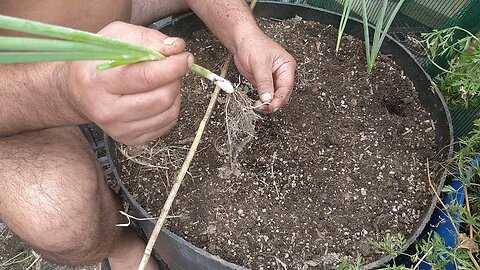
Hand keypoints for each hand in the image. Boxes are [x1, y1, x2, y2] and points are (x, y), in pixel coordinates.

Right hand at [63, 22, 192, 144]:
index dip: (172, 67)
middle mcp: (107, 110)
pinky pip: (167, 124)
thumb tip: (177, 48)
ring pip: (169, 112)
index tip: (184, 57)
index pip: (146, 77)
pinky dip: (170, 107)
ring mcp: (119, 129)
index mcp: (98, 81)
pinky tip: (157, 95)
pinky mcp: (131, 139)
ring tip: (163, 81)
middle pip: (162, 98)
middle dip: (175, 79)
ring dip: (175, 92)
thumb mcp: (116, 37)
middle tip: (173, 67)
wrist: (76, 92)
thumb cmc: (97, 61)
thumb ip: (148, 39)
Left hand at [233, 31, 295, 112]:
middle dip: (274, 103)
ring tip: (259, 106)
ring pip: (275, 96)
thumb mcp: (259, 64)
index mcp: (287, 66)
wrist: (241, 41)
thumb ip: (264, 82)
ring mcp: (273, 78)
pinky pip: (266, 94)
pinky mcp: (264, 82)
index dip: (279, 99)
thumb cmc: (253, 44)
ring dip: (268, 103)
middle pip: (282, 94)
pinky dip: (263, 100)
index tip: (270, 106)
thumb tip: (267, 98)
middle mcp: (282, 73)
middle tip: (263, 108)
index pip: (286, 87)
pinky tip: (258, 103)